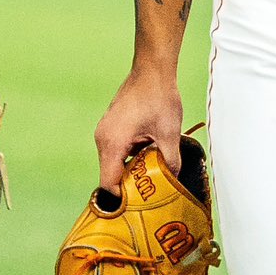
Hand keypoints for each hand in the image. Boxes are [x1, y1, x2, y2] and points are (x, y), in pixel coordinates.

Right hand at [94, 68, 181, 191]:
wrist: (152, 70)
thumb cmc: (158, 97)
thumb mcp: (169, 134)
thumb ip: (170, 162)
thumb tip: (172, 182)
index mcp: (112, 143)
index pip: (109, 183)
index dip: (123, 198)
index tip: (140, 204)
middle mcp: (103, 139)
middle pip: (110, 174)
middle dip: (129, 184)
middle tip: (151, 192)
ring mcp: (105, 131)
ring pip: (114, 162)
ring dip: (132, 169)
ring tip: (153, 172)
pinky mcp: (111, 126)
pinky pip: (117, 149)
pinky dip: (130, 156)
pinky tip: (150, 153)